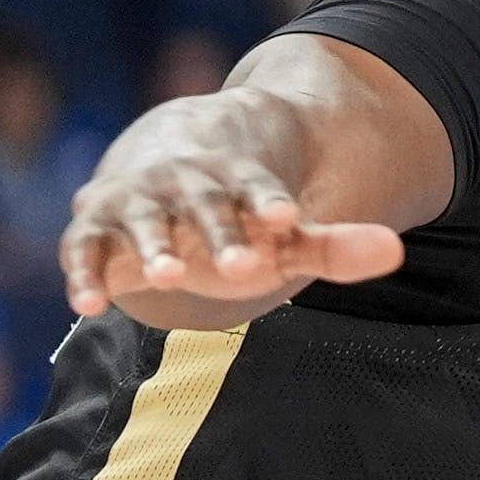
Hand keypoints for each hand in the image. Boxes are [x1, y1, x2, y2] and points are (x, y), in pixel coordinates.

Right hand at [62, 146, 402, 317]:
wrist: (160, 173)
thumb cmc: (236, 218)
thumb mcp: (284, 235)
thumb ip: (334, 247)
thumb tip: (396, 249)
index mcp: (233, 177)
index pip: (258, 188)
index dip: (270, 203)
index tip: (289, 219)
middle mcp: (181, 182)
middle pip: (202, 205)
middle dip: (220, 233)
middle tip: (242, 267)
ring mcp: (134, 201)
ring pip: (141, 221)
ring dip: (153, 246)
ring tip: (168, 276)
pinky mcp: (93, 228)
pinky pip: (83, 248)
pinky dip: (83, 273)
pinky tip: (89, 306)